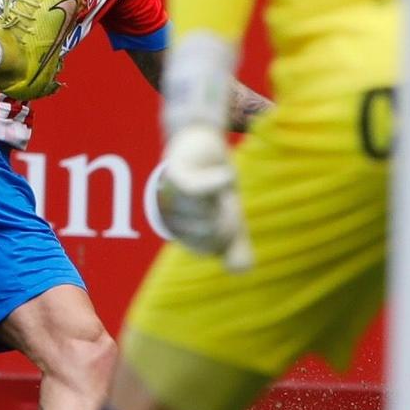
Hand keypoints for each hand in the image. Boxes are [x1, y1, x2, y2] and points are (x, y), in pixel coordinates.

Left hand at [155, 125, 251, 269]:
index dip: (229, 231)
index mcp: (183, 233)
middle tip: (219, 193)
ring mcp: (169, 197)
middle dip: (227, 212)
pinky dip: (214, 183)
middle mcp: (170, 219)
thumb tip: (240, 271)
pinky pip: (195, 189)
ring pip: (206, 211)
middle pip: (211, 231)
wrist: (201, 138)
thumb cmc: (213, 181)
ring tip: (212, 178)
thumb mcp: (231, 216)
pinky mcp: (174, 174)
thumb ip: (236, 244)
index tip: (226, 213)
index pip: (214, 245)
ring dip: (221, 193)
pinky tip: (226, 175)